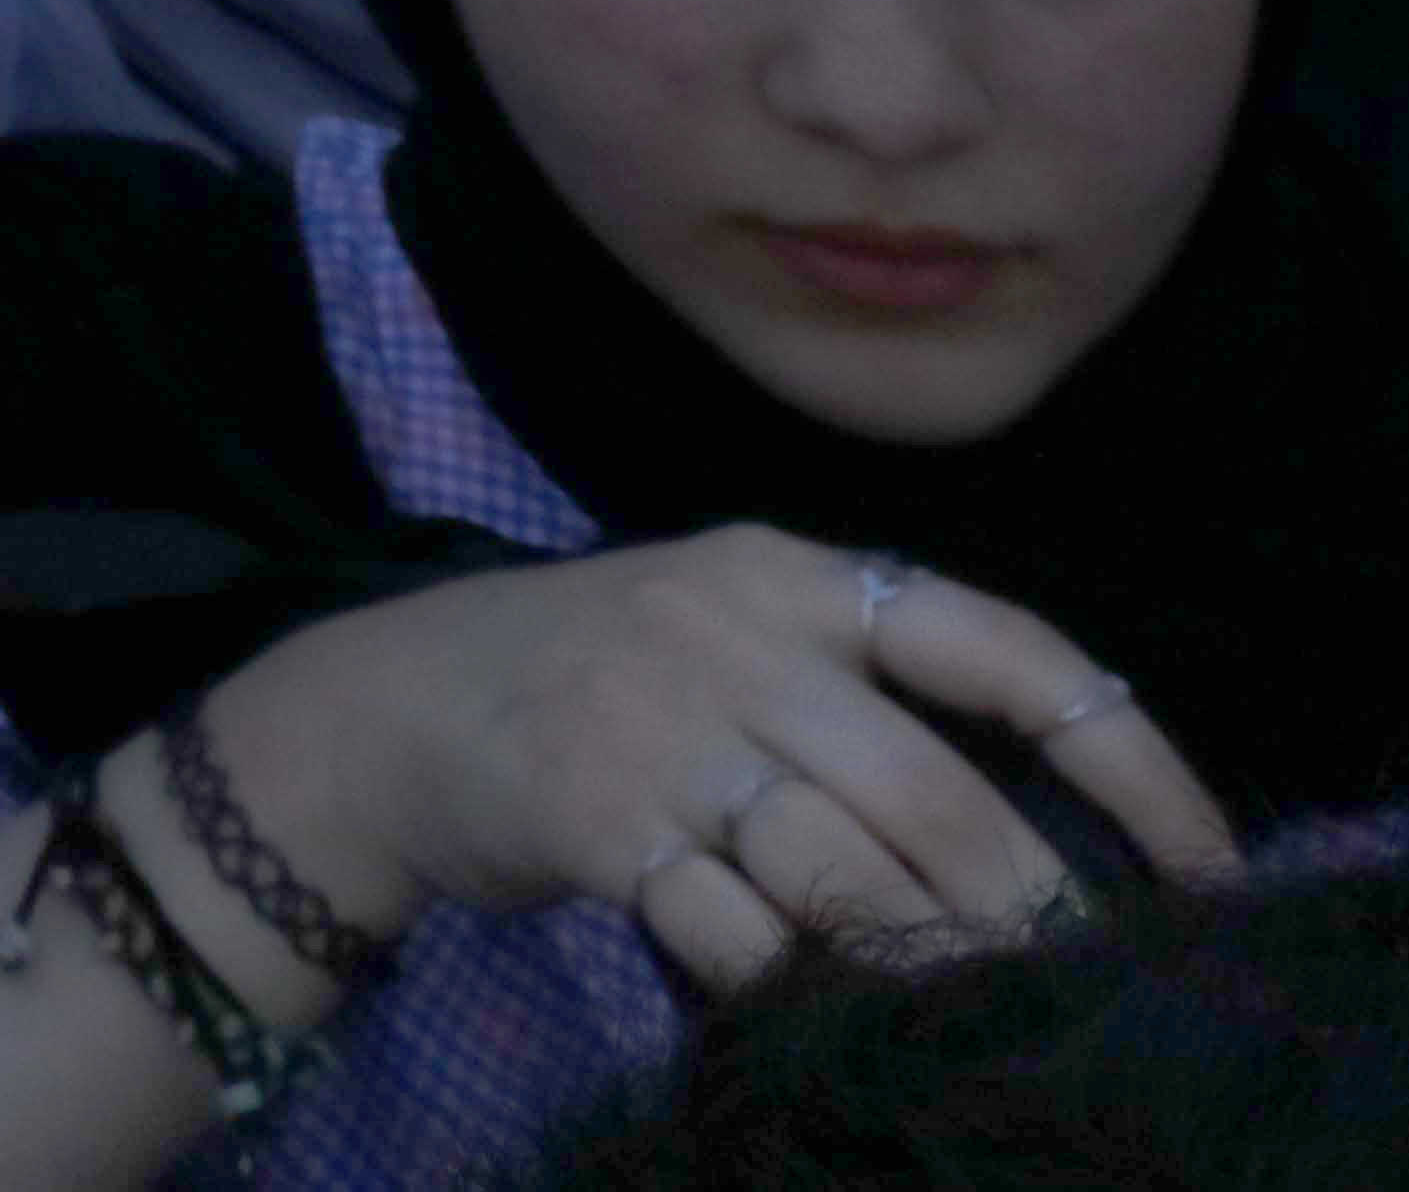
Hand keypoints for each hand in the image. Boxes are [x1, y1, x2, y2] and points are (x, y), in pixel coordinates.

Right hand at [218, 526, 1233, 991]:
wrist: (381, 707)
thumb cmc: (587, 682)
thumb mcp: (720, 632)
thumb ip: (853, 693)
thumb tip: (1029, 828)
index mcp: (788, 573)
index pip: (1002, 649)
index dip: (1127, 759)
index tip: (1203, 864)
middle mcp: (731, 631)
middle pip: (936, 792)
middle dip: (1034, 908)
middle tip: (1085, 984)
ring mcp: (659, 723)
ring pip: (847, 868)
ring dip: (930, 960)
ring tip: (982, 1011)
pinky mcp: (597, 817)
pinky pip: (737, 927)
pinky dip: (797, 984)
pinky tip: (823, 1010)